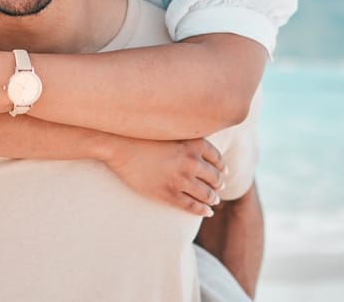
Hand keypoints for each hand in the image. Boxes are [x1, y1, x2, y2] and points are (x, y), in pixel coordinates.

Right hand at [104, 137, 224, 216]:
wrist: (120, 145)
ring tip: (213, 200)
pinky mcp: (168, 194)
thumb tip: (202, 149)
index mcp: (194, 144)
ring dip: (213, 198)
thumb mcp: (172, 132)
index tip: (223, 172)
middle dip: (219, 184)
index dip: (222, 168)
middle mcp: (191, 162)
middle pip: (215, 178)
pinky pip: (192, 206)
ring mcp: (180, 179)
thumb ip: (188, 139)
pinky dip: (203, 210)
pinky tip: (207, 212)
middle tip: (220, 187)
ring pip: (207, 194)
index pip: (218, 159)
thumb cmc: (144, 135)